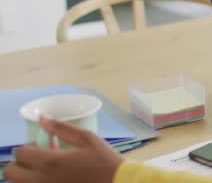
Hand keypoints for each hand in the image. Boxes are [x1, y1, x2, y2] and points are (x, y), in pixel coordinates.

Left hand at [5, 116, 122, 182]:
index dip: (28, 146)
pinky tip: (53, 177)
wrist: (117, 182)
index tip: (42, 145)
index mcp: (50, 161)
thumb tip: (42, 118)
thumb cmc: (103, 159)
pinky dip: (35, 181)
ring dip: (25, 175)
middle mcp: (42, 179)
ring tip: (44, 169)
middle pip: (11, 172)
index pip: (20, 153)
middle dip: (20, 163)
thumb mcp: (86, 138)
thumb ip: (61, 128)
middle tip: (38, 159)